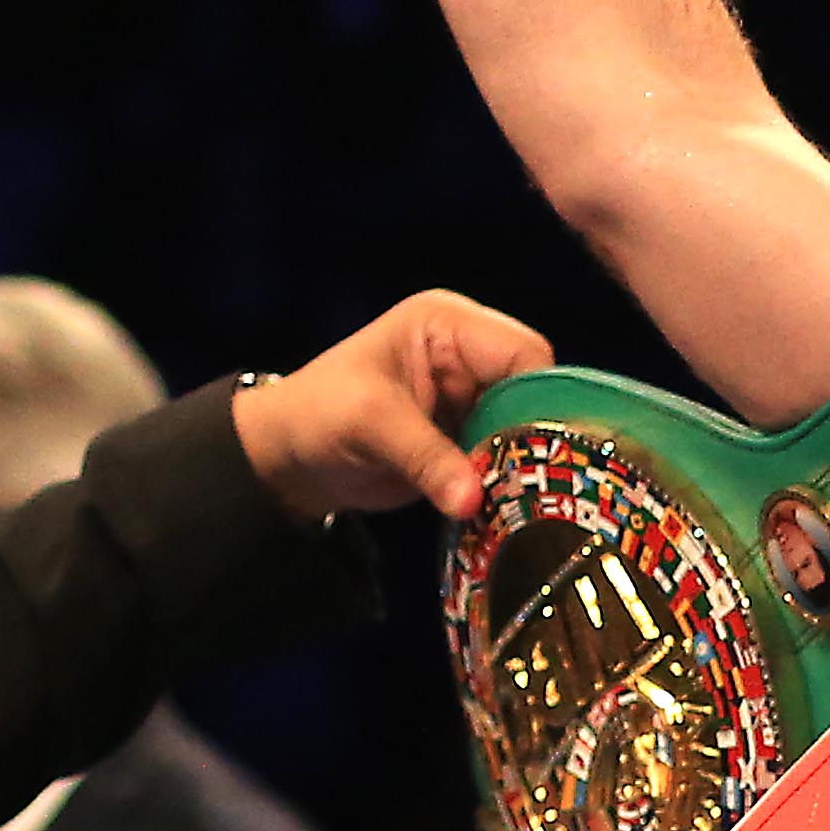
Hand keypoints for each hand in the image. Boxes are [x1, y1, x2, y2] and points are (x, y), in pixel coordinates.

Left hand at [235, 291, 552, 521]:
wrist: (287, 459)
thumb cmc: (317, 416)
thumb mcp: (369, 424)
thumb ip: (426, 457)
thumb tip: (473, 500)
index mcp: (449, 326)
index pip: (525, 352)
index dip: (539, 396)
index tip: (542, 446)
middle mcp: (470, 357)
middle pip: (534, 392)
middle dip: (534, 435)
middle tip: (536, 480)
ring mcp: (471, 399)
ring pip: (527, 429)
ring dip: (524, 464)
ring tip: (526, 499)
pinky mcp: (468, 438)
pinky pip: (507, 457)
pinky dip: (508, 481)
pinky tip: (508, 505)